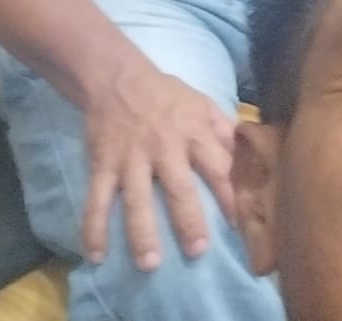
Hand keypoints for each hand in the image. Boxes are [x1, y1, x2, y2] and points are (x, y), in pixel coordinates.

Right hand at [81, 67, 236, 269]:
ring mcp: (130, 158)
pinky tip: (95, 255)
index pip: (218, 168)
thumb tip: (248, 155)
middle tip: (198, 251)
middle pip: (178, 188)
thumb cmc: (167, 95)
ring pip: (136, 200)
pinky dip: (93, 228)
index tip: (241, 224)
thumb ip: (224, 131)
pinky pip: (96, 200)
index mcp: (194, 133)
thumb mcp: (203, 104)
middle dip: (189, 221)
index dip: (231, 196)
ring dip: (142, 233)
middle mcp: (164, 148)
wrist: (117, 78)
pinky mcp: (102, 164)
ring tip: (149, 263)